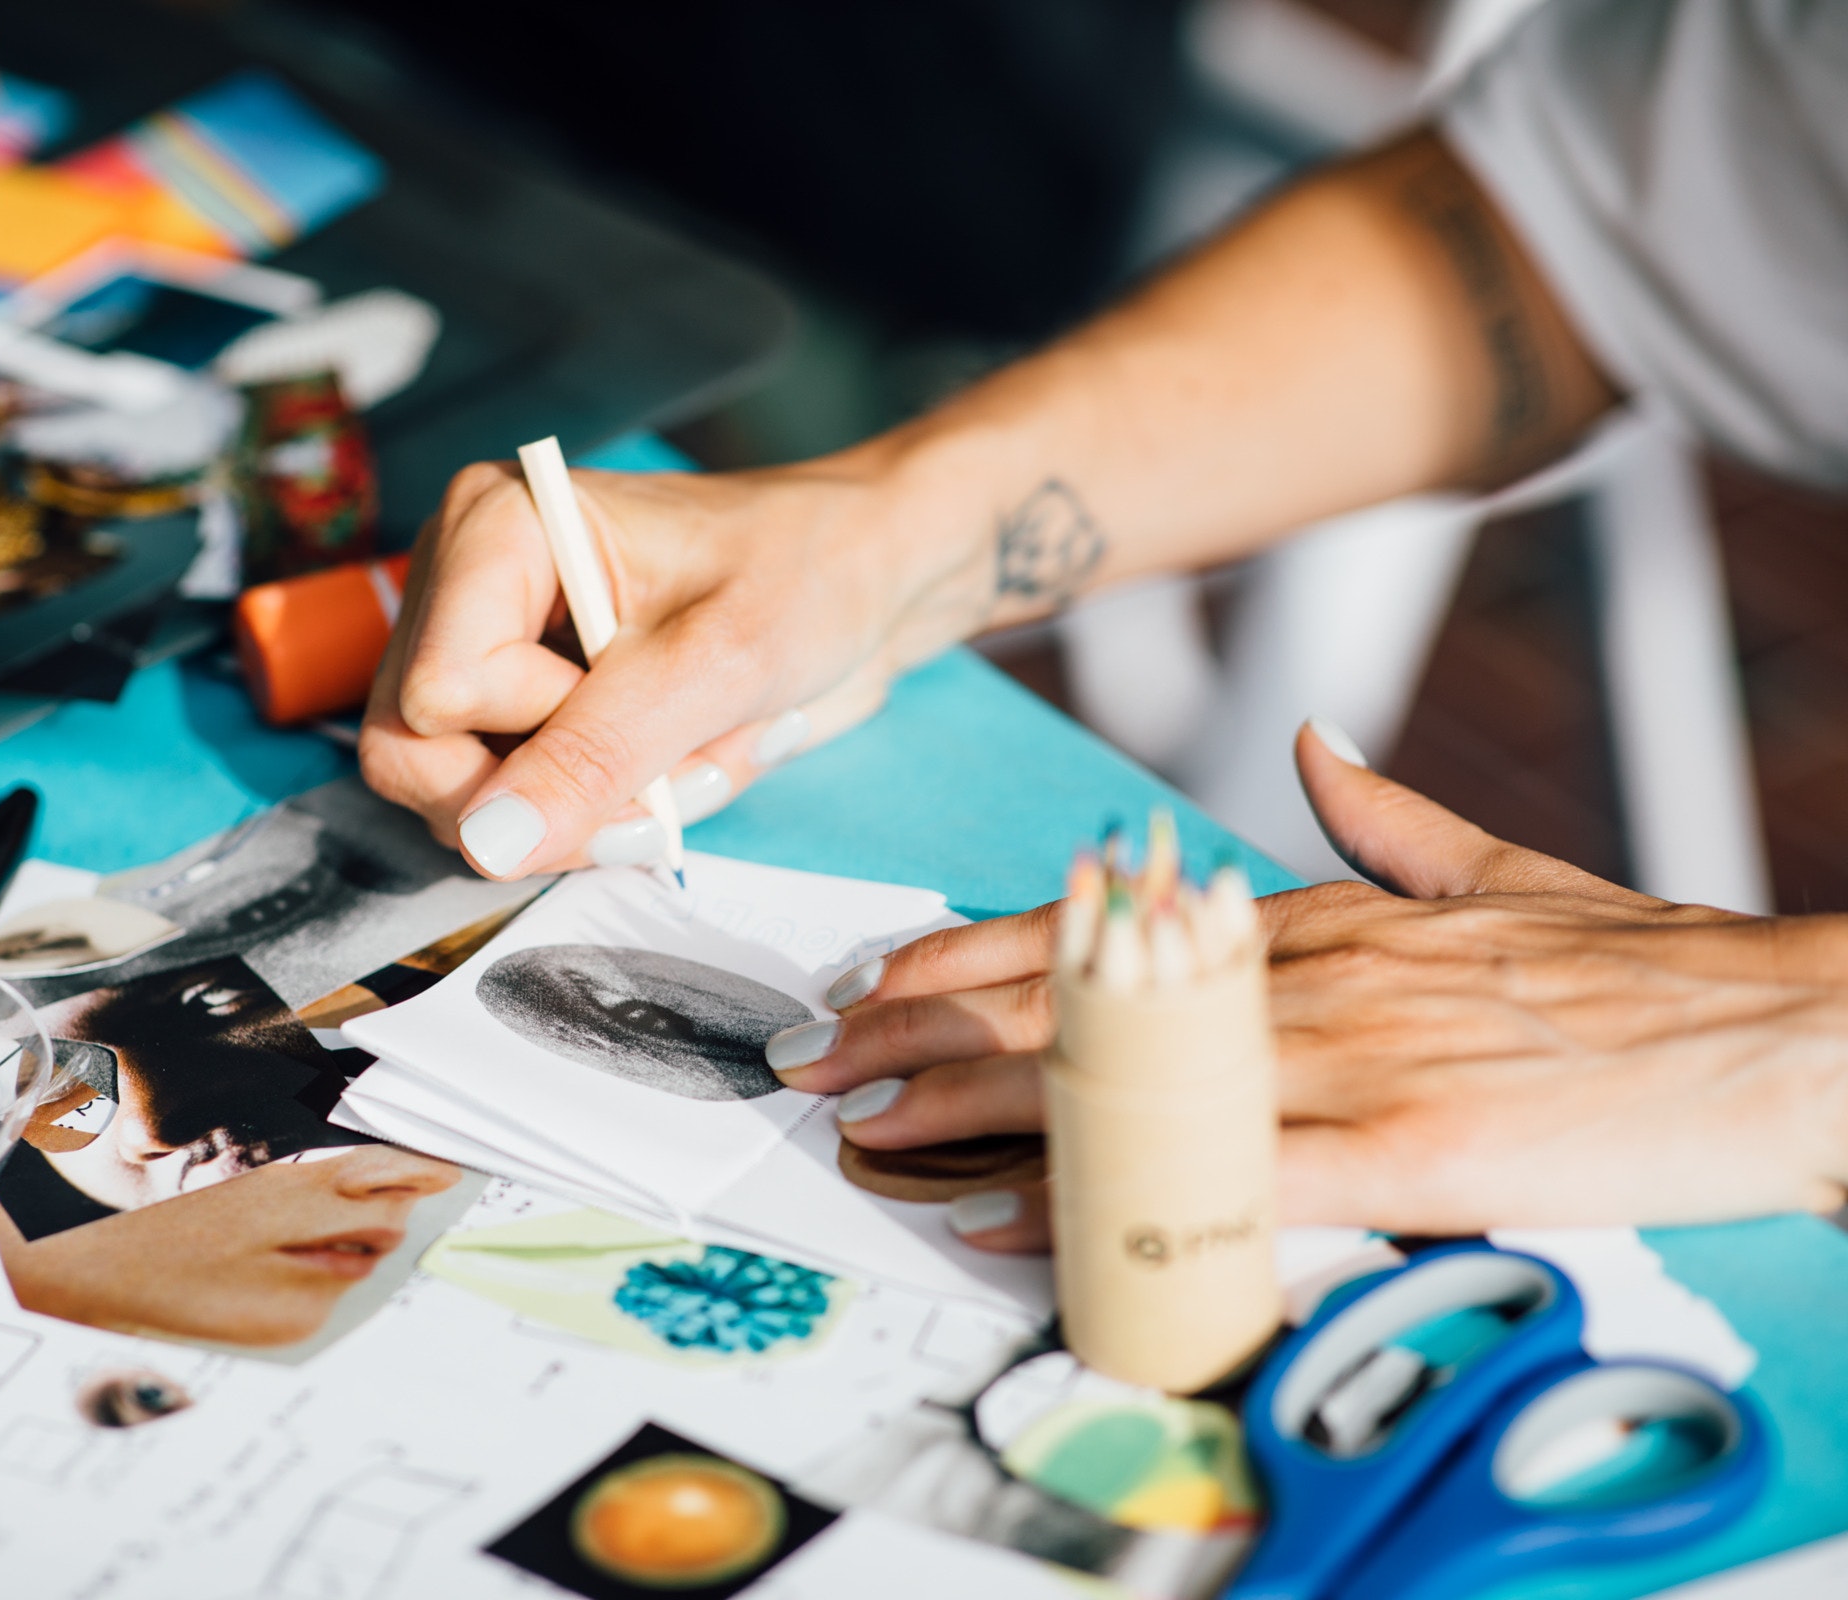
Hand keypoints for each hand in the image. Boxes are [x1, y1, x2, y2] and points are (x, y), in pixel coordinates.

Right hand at [359, 456, 993, 877]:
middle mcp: (462, 584)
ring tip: (678, 763)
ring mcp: (482, 649)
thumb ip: (596, 753)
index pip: (437, 696)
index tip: (644, 700)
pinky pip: (509, 809)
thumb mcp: (715, 664)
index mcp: (493, 528)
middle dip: (547, 799)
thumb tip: (487, 843)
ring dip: (583, 815)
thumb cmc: (804, 573)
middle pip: (412, 756)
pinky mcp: (514, 705)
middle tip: (660, 779)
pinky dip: (595, 815)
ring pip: (458, 800)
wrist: (863, 578)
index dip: (539, 735)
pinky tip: (664, 769)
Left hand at [770, 723, 1847, 1244]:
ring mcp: (1355, 1058)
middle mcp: (1310, 972)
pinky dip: (1118, 1194)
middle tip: (819, 1063)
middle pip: (1075, 993)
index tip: (872, 985)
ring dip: (982, 1110)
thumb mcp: (1493, 874)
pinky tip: (1030, 1212)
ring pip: (1123, 1074)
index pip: (1098, 927)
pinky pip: (1226, 1175)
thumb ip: (1387, 818)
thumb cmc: (1639, 975)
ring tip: (875, 1132)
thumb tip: (1320, 749)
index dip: (966, 958)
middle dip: (927, 1033)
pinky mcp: (1412, 1152)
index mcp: (1318, 915)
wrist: (1791, 1031)